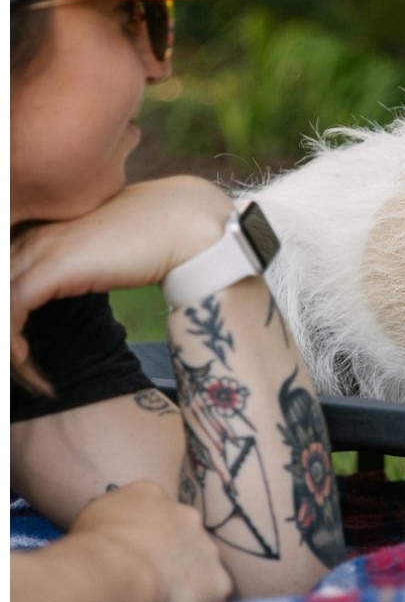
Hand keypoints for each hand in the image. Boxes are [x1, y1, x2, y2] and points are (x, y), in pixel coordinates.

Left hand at [10, 176, 231, 367]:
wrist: (189, 223)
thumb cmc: (160, 234)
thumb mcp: (109, 248)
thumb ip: (85, 259)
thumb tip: (87, 278)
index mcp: (45, 226)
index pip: (7, 275)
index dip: (11, 315)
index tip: (22, 348)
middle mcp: (33, 233)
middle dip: (6, 333)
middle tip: (18, 367)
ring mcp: (41, 248)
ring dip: (8, 347)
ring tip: (27, 377)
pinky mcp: (53, 269)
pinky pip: (11, 314)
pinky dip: (14, 348)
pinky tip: (32, 369)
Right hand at [11, 480, 232, 601]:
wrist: (114, 568)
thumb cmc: (91, 544)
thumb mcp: (91, 514)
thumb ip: (112, 514)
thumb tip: (115, 526)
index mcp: (150, 493)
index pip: (152, 508)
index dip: (141, 532)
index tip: (129, 552)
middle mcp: (187, 513)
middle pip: (182, 532)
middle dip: (169, 551)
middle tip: (147, 576)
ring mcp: (205, 546)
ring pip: (200, 561)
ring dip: (186, 576)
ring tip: (160, 598)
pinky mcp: (216, 579)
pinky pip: (212, 590)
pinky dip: (198, 601)